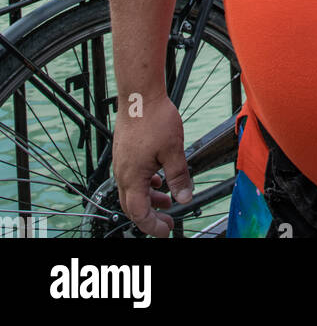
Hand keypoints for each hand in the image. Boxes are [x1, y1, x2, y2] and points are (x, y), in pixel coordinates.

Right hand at [112, 93, 193, 236]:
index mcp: (132, 176)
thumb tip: (185, 198)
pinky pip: (132, 177)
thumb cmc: (154, 118)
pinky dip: (145, 184)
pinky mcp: (125, 153)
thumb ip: (179, 177)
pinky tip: (159, 178)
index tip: (166, 231)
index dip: (152, 226)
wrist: (139, 95)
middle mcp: (122, 173)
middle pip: (132, 206)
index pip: (138, 213)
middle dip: (150, 217)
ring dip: (149, 199)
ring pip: (132, 191)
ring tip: (167, 200)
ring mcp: (122, 162)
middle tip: (167, 222)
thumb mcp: (174, 150)